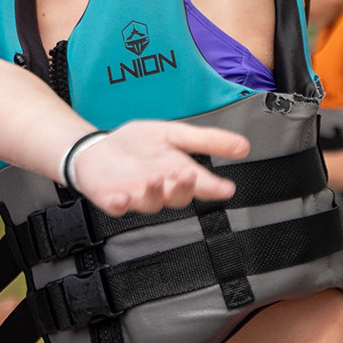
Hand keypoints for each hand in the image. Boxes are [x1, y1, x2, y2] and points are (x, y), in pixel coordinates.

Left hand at [69, 120, 249, 215]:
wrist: (98, 149)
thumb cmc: (137, 146)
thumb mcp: (174, 135)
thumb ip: (206, 141)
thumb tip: (243, 146)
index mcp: (177, 175)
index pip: (200, 185)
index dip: (213, 188)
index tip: (226, 188)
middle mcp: (160, 189)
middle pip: (176, 198)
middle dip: (183, 189)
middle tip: (188, 175)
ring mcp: (135, 196)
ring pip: (149, 203)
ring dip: (154, 193)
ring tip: (155, 178)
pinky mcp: (111, 199)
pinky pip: (116, 207)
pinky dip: (119, 204)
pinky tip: (122, 198)